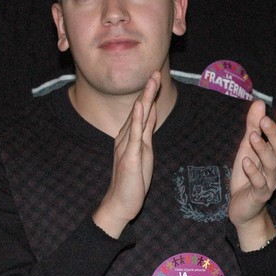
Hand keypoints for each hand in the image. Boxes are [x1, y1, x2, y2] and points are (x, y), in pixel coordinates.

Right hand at [93, 72, 160, 237]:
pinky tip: (141, 106)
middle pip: (139, 110)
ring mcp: (127, 146)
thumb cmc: (132, 181)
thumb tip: (151, 113)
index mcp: (130, 137)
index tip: (156, 77)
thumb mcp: (143, 153)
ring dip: (145, 99)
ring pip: (137, 118)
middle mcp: (126, 138)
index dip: (149, 94)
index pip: (142, 112)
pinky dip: (138, 120)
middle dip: (148, 90)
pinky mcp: (129, 157)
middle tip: (155, 71)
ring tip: (151, 82)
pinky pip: (134, 135)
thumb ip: (145, 133)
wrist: (120, 203)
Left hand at [228, 101, 275, 244]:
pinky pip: (260, 183)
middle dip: (274, 134)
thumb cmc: (247, 174)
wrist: (243, 207)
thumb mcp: (247, 148)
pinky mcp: (260, 195)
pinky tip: (246, 162)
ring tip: (252, 136)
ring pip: (272, 165)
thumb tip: (259, 102)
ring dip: (263, 149)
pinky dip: (253, 172)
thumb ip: (253, 126)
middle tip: (264, 120)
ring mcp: (270, 182)